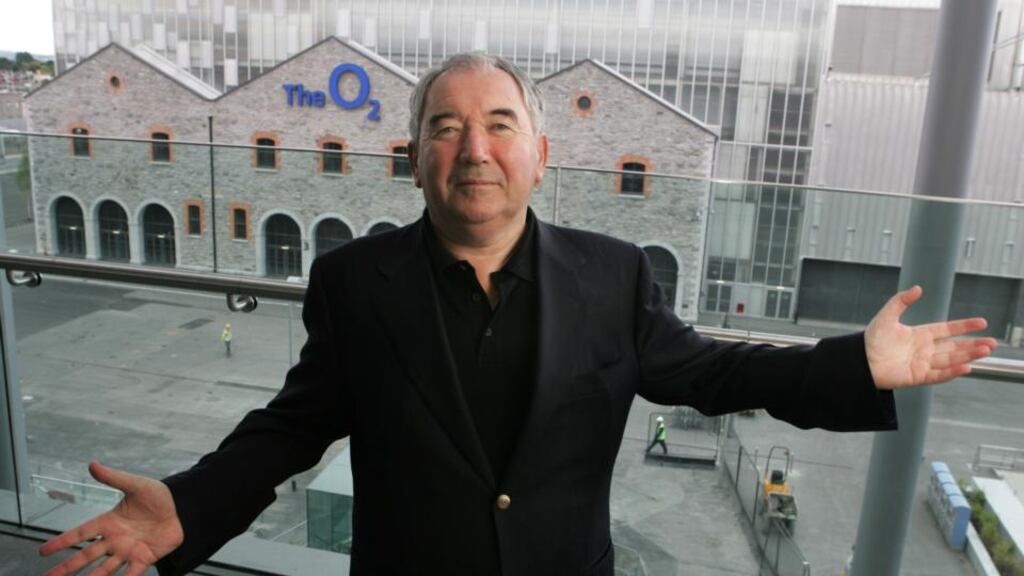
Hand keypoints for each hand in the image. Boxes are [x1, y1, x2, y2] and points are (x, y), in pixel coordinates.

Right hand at [40, 462, 183, 575]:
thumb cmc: (158, 496)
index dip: (62, 542)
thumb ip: (114, 478)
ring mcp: (127, 550)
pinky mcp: (143, 558)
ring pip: (103, 569)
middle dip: (66, 567)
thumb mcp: (135, 485)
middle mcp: (114, 539)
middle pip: (86, 556)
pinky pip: (130, 574)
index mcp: (109, 522)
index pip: (80, 533)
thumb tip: (92, 464)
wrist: (183, 508)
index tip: (43, 551)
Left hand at [865, 285, 996, 388]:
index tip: (981, 323)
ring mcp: (922, 364)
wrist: (859, 361)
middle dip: (973, 344)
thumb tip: (918, 288)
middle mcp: (924, 350)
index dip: (964, 326)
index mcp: (920, 335)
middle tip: (992, 343)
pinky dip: (952, 372)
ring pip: (950, 360)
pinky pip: (939, 375)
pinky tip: (966, 367)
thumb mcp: (887, 316)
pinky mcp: (917, 377)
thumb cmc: (871, 340)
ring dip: (968, 356)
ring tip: (985, 351)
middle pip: (954, 347)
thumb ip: (901, 301)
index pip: (947, 329)